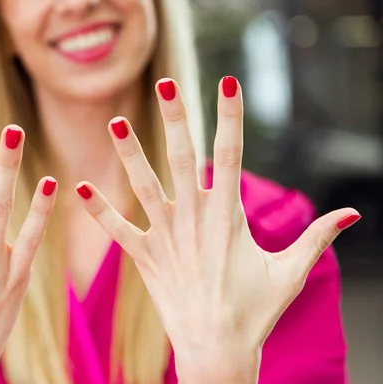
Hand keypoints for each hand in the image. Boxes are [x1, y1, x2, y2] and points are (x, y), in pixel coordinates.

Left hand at [77, 77, 359, 382]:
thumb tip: (354, 213)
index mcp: (228, 216)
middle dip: (175, 118)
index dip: (230, 116)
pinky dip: (100, 210)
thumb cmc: (256, 311)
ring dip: (129, 153)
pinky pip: (119, 230)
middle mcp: (194, 219)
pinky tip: (79, 187)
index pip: (230, 154)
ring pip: (144, 186)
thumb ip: (317, 237)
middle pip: (182, 158)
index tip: (228, 82)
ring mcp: (166, 237)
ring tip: (115, 121)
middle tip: (165, 84)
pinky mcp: (145, 258)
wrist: (218, 350)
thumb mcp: (291, 271)